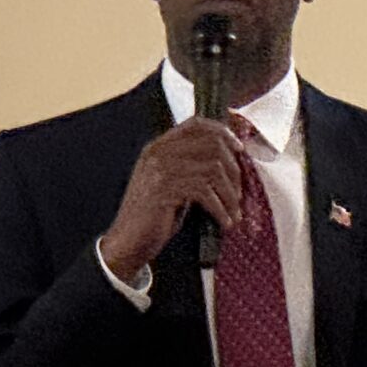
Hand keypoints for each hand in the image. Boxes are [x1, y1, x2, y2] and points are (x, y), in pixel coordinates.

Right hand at [100, 120, 243, 278]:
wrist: (128, 242)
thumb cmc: (154, 216)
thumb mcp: (170, 184)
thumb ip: (190, 168)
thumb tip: (226, 162)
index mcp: (159, 147)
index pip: (196, 124)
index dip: (222, 132)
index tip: (239, 149)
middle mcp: (158, 153)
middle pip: (211, 145)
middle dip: (233, 170)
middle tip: (239, 194)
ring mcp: (160, 171)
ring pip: (213, 169)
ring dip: (230, 194)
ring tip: (234, 212)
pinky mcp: (164, 192)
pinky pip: (205, 193)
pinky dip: (220, 209)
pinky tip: (225, 222)